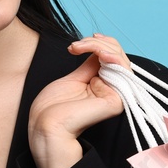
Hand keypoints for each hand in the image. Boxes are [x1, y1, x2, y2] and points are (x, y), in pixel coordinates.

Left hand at [28, 33, 131, 167]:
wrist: (45, 125)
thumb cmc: (53, 108)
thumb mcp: (74, 79)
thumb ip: (90, 65)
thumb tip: (100, 49)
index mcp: (103, 86)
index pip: (112, 58)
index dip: (100, 44)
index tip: (81, 42)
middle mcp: (112, 90)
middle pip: (118, 55)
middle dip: (97, 43)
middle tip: (76, 46)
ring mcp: (116, 95)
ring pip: (121, 59)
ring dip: (101, 46)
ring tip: (81, 46)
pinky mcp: (117, 100)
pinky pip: (122, 70)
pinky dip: (111, 56)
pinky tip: (99, 53)